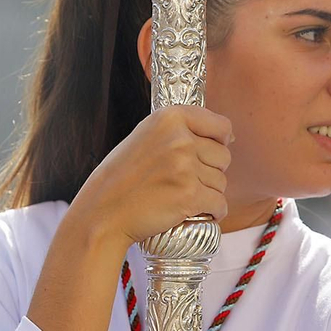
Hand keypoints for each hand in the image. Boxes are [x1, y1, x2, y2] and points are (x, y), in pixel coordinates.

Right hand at [70, 105, 232, 249]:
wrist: (102, 211)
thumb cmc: (121, 177)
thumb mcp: (145, 137)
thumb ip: (180, 131)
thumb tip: (228, 136)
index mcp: (170, 117)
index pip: (221, 125)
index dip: (221, 141)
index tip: (212, 152)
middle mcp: (180, 139)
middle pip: (224, 156)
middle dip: (211, 171)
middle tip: (185, 181)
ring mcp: (186, 168)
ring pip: (221, 182)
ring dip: (209, 193)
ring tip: (181, 196)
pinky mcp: (189, 196)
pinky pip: (219, 205)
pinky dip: (213, 212)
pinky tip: (195, 212)